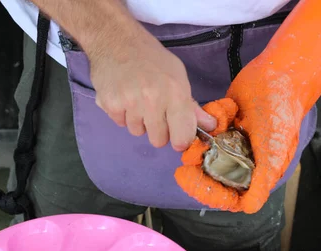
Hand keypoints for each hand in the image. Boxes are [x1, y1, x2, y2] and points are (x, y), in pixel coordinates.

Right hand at [89, 32, 216, 150]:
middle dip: (158, 130)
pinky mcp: (111, 104)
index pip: (182, 137)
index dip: (180, 140)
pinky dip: (122, 114)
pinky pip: (121, 124)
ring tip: (136, 98)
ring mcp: (130, 103)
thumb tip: (210, 126)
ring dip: (138, 121)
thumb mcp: (178, 76)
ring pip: (138, 132)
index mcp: (175, 93)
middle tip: (154, 110)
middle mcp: (153, 100)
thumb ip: (191, 105)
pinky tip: (123, 96)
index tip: (177, 134)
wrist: (115, 40)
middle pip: (159, 141)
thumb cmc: (151, 58)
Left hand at [174, 0, 320, 213]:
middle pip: (212, 178)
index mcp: (256, 173)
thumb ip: (262, 179)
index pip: (229, 195)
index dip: (209, 193)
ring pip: (205, 154)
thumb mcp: (275, 149)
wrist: (281, 73)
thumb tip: (249, 208)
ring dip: (204, 140)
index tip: (190, 180)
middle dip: (199, 167)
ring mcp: (231, 143)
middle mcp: (242, 162)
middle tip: (188, 155)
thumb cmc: (282, 112)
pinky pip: (206, 129)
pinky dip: (211, 118)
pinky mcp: (223, 124)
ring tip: (218, 122)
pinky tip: (227, 108)